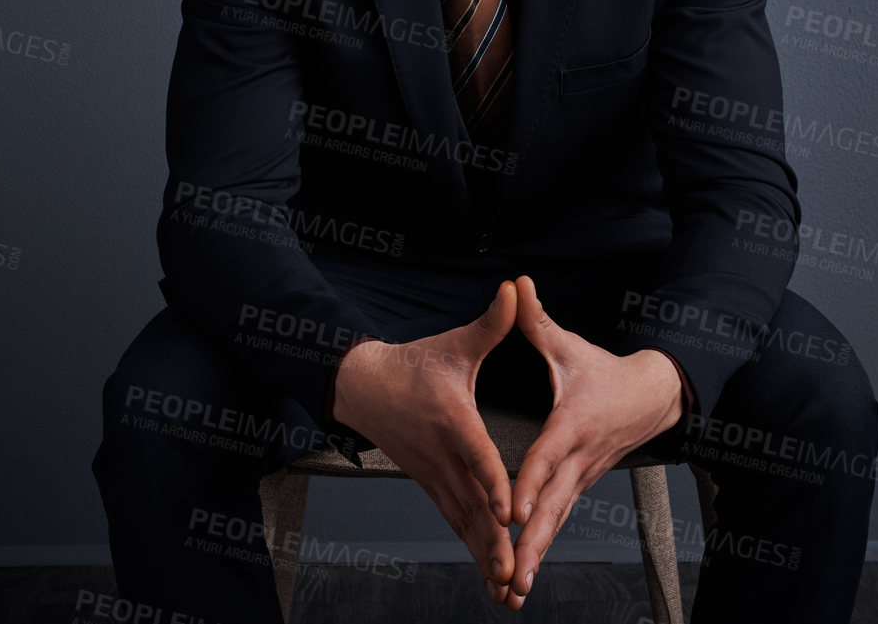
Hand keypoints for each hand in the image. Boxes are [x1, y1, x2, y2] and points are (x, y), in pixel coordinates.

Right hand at [331, 279, 521, 602]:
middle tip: (515, 573)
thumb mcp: (453, 343)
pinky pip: (455, 523)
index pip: (477, 456)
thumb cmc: (410, 365)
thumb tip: (517, 288)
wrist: (361, 386)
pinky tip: (491, 575)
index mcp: (453, 421)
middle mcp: (443, 456)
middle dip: (495, 543)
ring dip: (485, 556)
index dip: (494, 484)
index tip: (512, 513)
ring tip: (507, 589)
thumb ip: (491, 322)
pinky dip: (473, 550)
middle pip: (472, 505)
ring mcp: (435, 476)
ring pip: (464, 523)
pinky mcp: (431, 485)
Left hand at [501, 274, 683, 605]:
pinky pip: (558, 523)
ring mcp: (581, 479)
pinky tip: (521, 577)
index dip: (531, 482)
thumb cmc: (606, 372)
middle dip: (532, 542)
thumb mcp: (570, 345)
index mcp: (572, 425)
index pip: (547, 456)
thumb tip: (515, 284)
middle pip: (553, 506)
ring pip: (556, 524)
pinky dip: (541, 551)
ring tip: (513, 589)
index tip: (514, 509)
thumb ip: (537, 319)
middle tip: (512, 572)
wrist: (654, 397)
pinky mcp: (580, 488)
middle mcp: (578, 459)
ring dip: (536, 557)